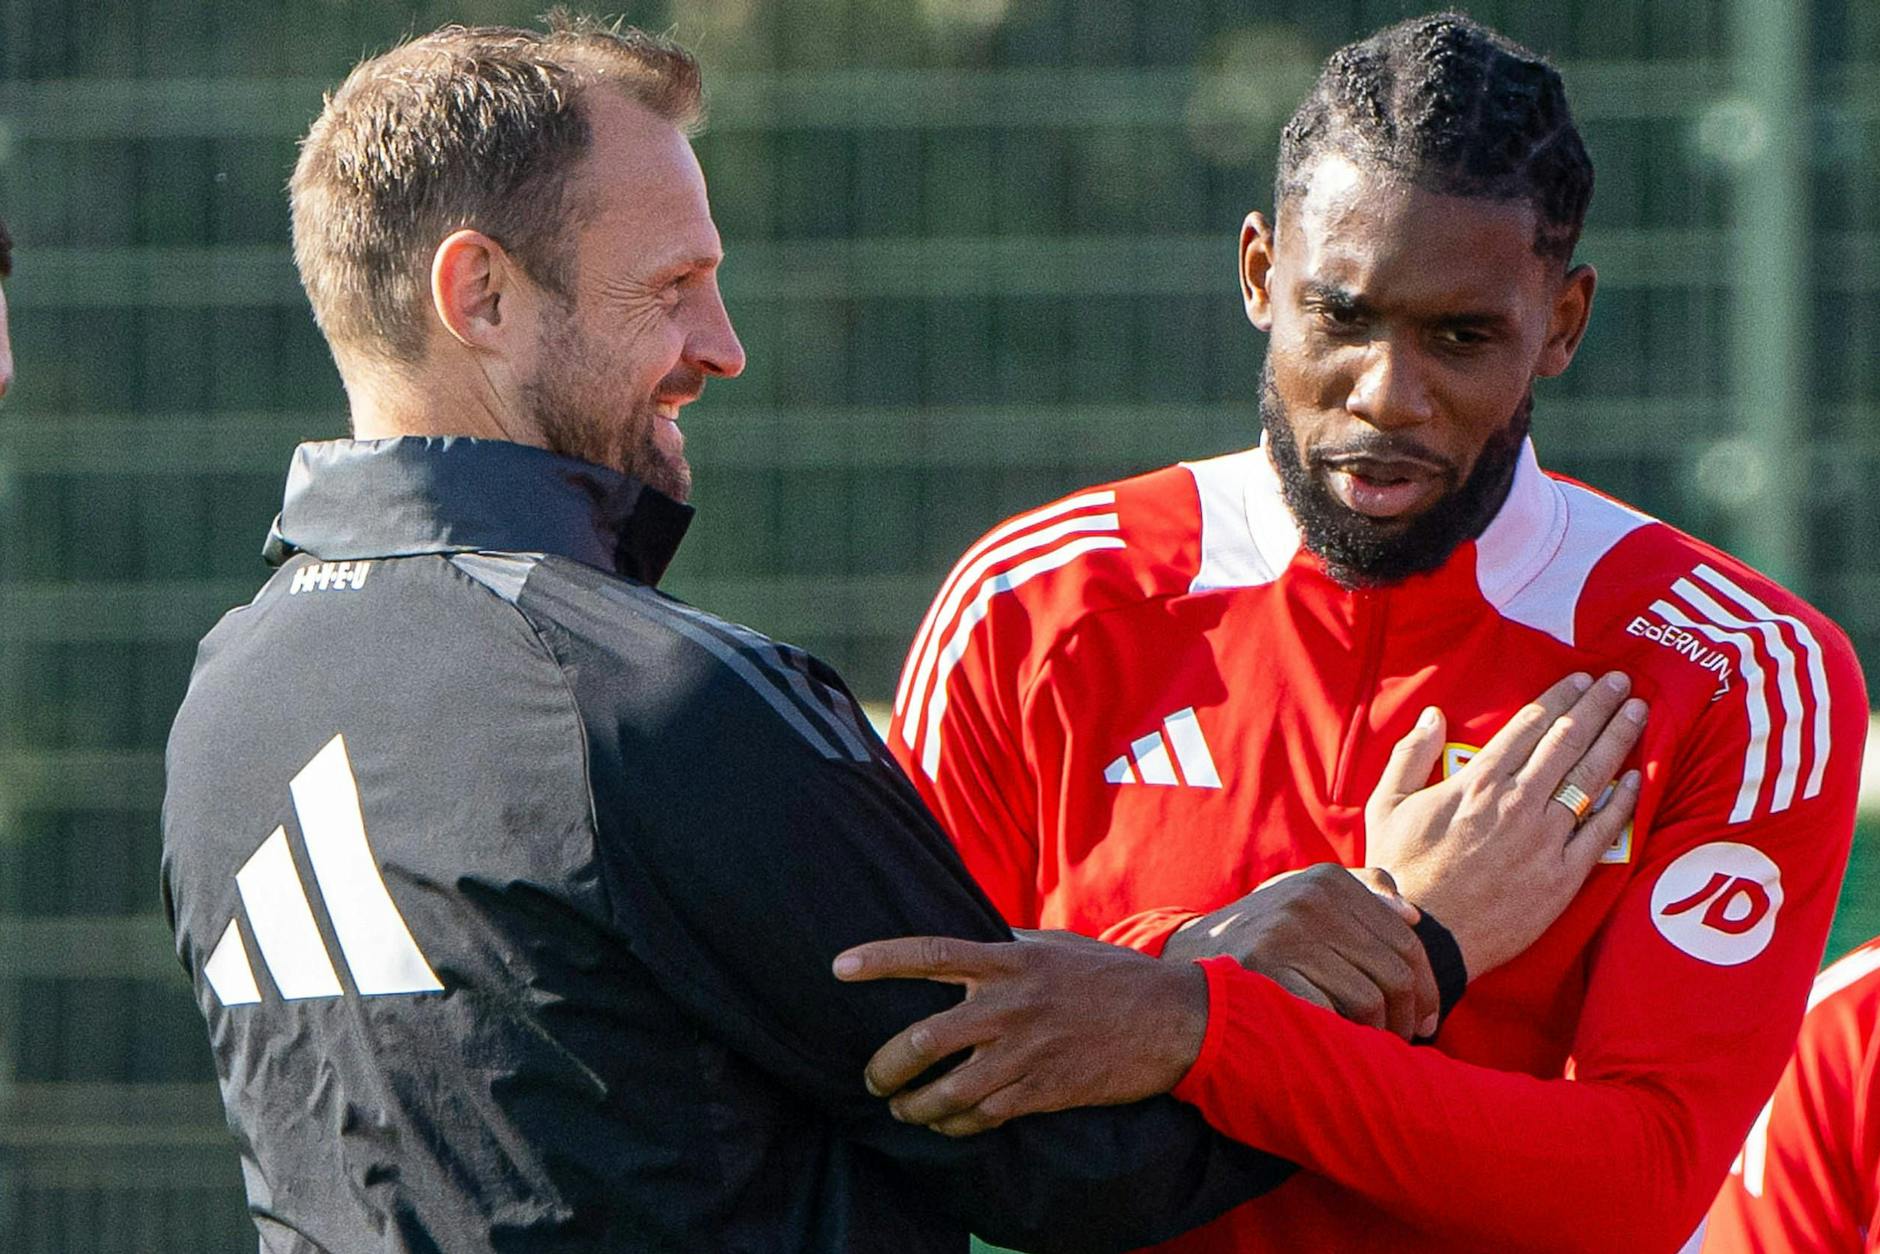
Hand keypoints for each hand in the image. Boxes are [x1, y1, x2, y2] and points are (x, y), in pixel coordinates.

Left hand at [831, 930, 1206, 1136]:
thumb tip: (965, 939)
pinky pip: (982, 1117)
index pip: (931, 956)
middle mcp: (1010, 1007)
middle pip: (924, 1040)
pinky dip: (954, 1125)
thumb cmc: (1109, 976)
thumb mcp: (1055, 945)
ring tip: (899, 1107)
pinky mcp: (1042, 1093)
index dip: (880, 960)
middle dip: (885, 1066)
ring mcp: (1025, 1054)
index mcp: (1010, 961)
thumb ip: (1006, 945)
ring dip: (912, 1107)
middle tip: (871, 1076)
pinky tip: (943, 1124)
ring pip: (947, 1093)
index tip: (839, 968)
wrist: (1170, 1021)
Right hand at [1161, 863, 1439, 1039]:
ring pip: (1373, 997)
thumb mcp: (1300, 901)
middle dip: (1411, 1014)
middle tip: (1409, 1041)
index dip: (1427, 985)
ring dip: (1382, 1033)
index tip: (1429, 1017)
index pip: (1405, 939)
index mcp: (1328, 881)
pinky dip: (1350, 1038)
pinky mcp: (1269, 971)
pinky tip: (1347, 1048)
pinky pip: (1338, 1015)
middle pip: (1396, 970)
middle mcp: (1311, 900)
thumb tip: (1410, 914)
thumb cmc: (1256, 940)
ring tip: (1375, 1049)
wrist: (1182, 965)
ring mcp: (1288, 933)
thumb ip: (1358, 897)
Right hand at [1365, 671, 1645, 977]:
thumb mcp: (1387, 806)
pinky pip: (1603, 832)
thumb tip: (1433, 715)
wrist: (1426, 938)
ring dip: (1617, 739)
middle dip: (1597, 705)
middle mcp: (1517, 802)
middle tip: (1620, 681)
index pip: (1529, 725)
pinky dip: (1623, 802)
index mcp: (1477, 782)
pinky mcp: (1563, 876)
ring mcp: (1545, 839)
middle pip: (1567, 741)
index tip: (1581, 679)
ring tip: (1636, 712)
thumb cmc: (1401, 870)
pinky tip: (1636, 778)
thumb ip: (1410, 756)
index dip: (1559, 697)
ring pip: (1591, 777)